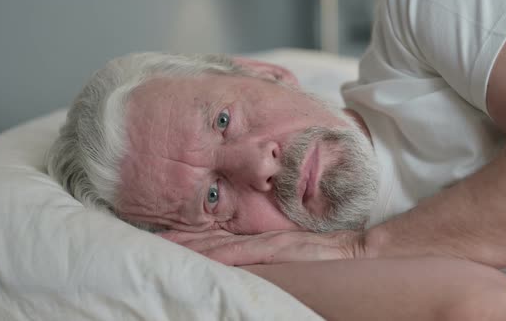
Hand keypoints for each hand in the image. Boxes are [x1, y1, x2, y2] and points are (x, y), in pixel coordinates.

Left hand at [158, 229, 366, 265]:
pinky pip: (243, 253)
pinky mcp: (278, 251)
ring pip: (221, 245)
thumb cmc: (322, 255)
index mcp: (259, 243)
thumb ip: (265, 256)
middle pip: (212, 242)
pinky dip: (221, 255)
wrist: (351, 250)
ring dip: (193, 247)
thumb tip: (235, 264)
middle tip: (154, 241)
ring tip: (166, 245)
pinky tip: (204, 256)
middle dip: (183, 243)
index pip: (217, 243)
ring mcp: (266, 246)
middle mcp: (258, 242)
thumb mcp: (289, 253)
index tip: (167, 241)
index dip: (191, 242)